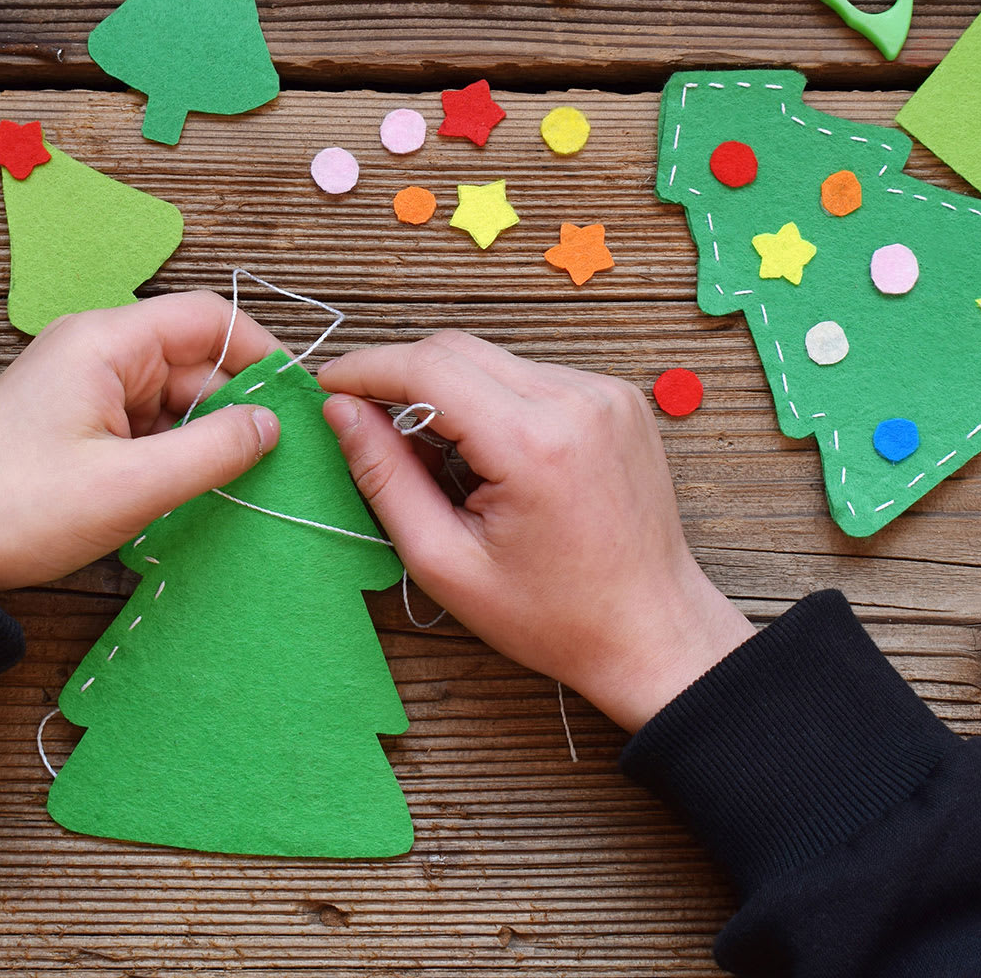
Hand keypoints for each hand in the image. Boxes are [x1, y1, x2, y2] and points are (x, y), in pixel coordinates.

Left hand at [0, 292, 283, 591]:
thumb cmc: (19, 511)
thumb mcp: (133, 487)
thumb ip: (214, 450)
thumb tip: (271, 425)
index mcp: (104, 341)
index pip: (208, 318)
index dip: (261, 354)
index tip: (299, 403)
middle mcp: (93, 348)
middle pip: (192, 359)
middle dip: (234, 406)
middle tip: (274, 462)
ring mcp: (80, 382)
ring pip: (171, 394)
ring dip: (201, 435)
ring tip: (229, 485)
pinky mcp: (72, 417)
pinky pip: (142, 419)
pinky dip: (169, 449)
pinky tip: (183, 490)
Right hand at [318, 332, 754, 731]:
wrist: (651, 631)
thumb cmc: (552, 615)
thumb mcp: (445, 561)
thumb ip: (385, 478)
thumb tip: (342, 412)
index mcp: (532, 442)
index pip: (426, 368)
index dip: (364, 370)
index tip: (328, 387)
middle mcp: (575, 400)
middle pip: (457, 349)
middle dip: (401, 377)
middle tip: (369, 425)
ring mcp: (604, 393)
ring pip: (493, 360)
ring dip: (451, 392)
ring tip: (442, 462)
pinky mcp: (618, 398)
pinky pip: (532, 376)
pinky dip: (496, 402)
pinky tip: (492, 457)